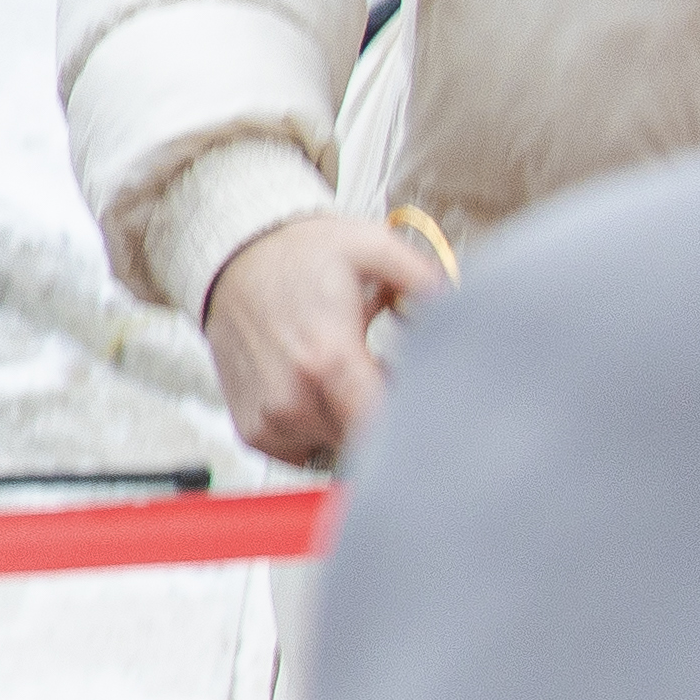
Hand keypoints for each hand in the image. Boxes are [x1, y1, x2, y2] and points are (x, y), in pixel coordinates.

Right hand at [203, 210, 450, 467]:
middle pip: (367, 440)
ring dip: (352, 421)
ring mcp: (270, 420)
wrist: (234, 259)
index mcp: (328, 360)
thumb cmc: (301, 256)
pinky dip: (320, 429)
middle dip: (385, 414)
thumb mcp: (372, 247)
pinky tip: (317, 390)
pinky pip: (305, 451)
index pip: (386, 426)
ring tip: (346, 374)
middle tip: (386, 374)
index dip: (415, 417)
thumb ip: (426, 281)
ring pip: (338, 447)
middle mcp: (293, 399)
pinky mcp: (253, 431)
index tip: (423, 394)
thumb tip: (465, 310)